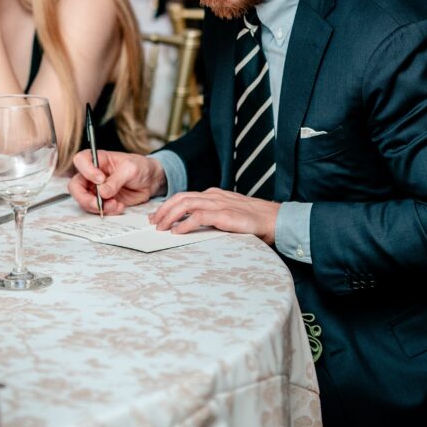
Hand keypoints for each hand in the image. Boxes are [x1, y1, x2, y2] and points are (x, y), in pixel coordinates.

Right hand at [68, 150, 166, 214]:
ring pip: (84, 200)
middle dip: (84, 197)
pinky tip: (119, 206)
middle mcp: (93, 174)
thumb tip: (102, 192)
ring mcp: (96, 189)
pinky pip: (96, 209)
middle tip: (98, 203)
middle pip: (75, 185)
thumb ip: (116, 180)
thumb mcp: (131, 169)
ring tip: (115, 204)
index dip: (86, 170)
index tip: (100, 179)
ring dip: (98, 206)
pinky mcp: (103, 201)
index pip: (80, 160)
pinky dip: (106, 211)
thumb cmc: (140, 167)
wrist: (150, 181)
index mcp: (98, 159)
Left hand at [150, 188, 280, 245]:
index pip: (184, 196)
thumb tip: (192, 226)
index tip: (157, 217)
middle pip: (181, 198)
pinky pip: (198, 217)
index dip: (167, 206)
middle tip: (153, 223)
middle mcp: (213, 196)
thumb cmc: (253, 220)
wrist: (274, 219)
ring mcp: (219, 204)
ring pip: (186, 204)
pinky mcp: (224, 215)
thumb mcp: (228, 214)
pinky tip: (177, 232)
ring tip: (160, 228)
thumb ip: (212, 216)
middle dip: (163, 210)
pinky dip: (184, 224)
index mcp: (214, 195)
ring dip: (169, 216)